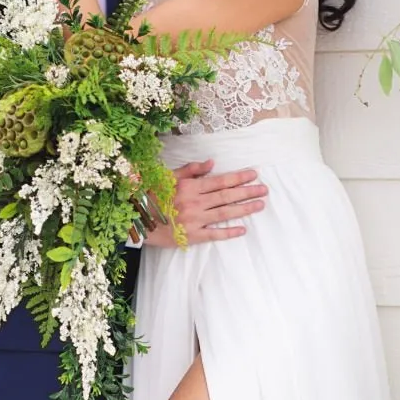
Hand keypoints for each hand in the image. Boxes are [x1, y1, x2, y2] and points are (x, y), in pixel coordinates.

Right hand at [143, 161, 267, 246]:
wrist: (135, 218)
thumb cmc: (150, 195)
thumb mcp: (167, 176)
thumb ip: (190, 170)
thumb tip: (211, 163)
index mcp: (190, 186)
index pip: (220, 181)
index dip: (238, 177)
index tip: (254, 174)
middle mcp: (195, 202)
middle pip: (227, 196)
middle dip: (247, 192)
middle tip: (264, 190)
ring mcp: (194, 220)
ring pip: (224, 213)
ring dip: (244, 209)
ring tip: (259, 205)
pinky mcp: (191, 236)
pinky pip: (213, 234)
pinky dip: (228, 232)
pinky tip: (242, 230)